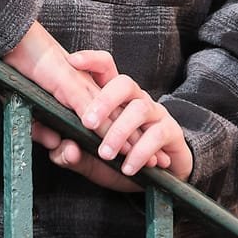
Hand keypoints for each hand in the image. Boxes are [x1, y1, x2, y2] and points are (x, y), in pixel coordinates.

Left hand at [5, 31, 189, 191]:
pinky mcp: (170, 131)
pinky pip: (156, 135)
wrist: (160, 176)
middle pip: (124, 83)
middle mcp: (136, 98)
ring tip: (105, 154)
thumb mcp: (89, 159)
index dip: (90, 61)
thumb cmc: (119, 159)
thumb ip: (70, 154)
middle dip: (105, 100)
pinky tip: (127, 167)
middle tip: (88, 123)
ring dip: (120, 132)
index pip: (104, 68)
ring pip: (139, 109)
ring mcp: (155, 112)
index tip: (71, 62)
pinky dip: (140, 152)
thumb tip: (67, 150)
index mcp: (114, 97)